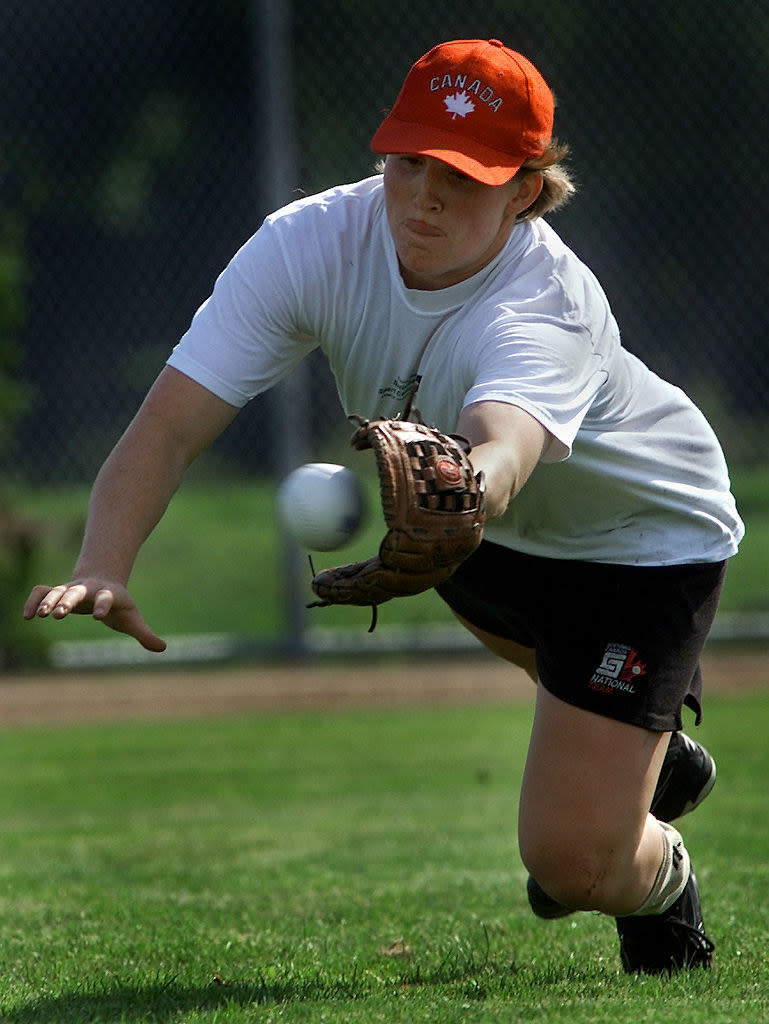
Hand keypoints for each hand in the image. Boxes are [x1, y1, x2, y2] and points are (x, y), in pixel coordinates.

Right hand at [23, 579, 166, 652]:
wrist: (104, 580)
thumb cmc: (118, 604)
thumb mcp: (132, 618)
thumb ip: (144, 633)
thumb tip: (162, 648)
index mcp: (109, 594)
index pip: (106, 598)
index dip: (103, 605)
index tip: (99, 616)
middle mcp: (87, 589)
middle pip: (77, 592)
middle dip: (68, 601)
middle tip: (59, 614)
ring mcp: (71, 589)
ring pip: (57, 590)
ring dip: (48, 601)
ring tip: (38, 615)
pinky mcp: (57, 592)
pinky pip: (41, 592)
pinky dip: (33, 600)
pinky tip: (27, 616)